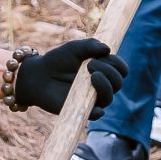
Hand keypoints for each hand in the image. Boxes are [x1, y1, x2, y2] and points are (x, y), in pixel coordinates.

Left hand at [9, 39, 128, 116]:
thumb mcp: (74, 48)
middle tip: (90, 65)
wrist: (39, 75)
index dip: (119, 64)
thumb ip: (90, 45)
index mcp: (103, 69)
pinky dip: (98, 111)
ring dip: (104, 86)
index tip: (106, 56)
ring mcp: (92, 98)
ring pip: (109, 98)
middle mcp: (101, 85)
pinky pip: (96, 114)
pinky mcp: (82, 110)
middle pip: (118, 83)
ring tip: (91, 76)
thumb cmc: (58, 60)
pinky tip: (96, 106)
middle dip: (109, 71)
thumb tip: (107, 49)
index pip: (121, 70)